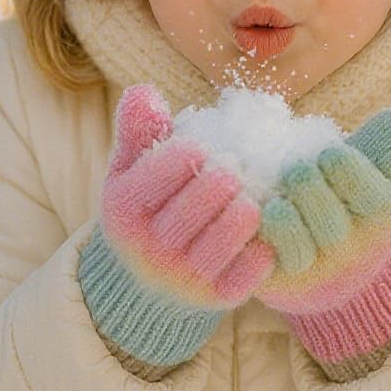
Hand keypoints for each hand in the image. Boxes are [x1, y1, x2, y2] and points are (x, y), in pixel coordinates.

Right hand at [79, 84, 275, 378]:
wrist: (141, 287)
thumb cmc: (145, 210)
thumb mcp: (128, 170)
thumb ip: (136, 129)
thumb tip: (145, 91)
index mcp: (125, 208)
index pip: (172, 163)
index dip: (195, 148)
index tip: (202, 149)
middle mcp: (150, 247)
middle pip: (210, 192)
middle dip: (229, 173)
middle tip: (236, 170)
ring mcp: (184, 277)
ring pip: (234, 231)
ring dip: (250, 206)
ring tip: (250, 197)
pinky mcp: (216, 299)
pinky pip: (253, 268)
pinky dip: (264, 245)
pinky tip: (263, 231)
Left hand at [256, 107, 390, 380]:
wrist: (337, 268)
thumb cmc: (353, 201)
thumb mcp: (375, 172)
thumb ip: (383, 144)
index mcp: (382, 213)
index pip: (357, 181)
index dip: (337, 163)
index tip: (329, 156)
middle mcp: (354, 248)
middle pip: (322, 210)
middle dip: (302, 180)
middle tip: (295, 171)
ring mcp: (317, 270)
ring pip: (294, 242)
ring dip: (280, 214)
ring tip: (277, 200)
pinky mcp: (280, 282)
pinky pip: (262, 262)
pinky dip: (255, 237)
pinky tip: (253, 215)